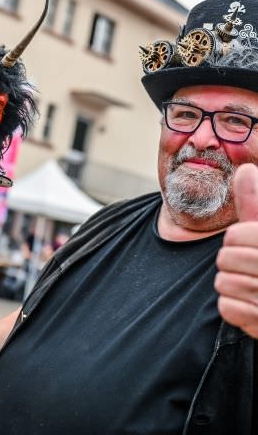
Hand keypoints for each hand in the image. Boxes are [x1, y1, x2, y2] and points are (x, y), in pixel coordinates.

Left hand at [215, 163, 257, 337]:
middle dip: (230, 261)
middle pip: (225, 258)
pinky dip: (233, 307)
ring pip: (223, 283)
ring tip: (252, 287)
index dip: (235, 238)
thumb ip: (255, 204)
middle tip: (250, 268)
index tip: (251, 244)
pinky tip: (251, 306)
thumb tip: (245, 169)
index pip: (235, 235)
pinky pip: (227, 308)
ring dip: (231, 285)